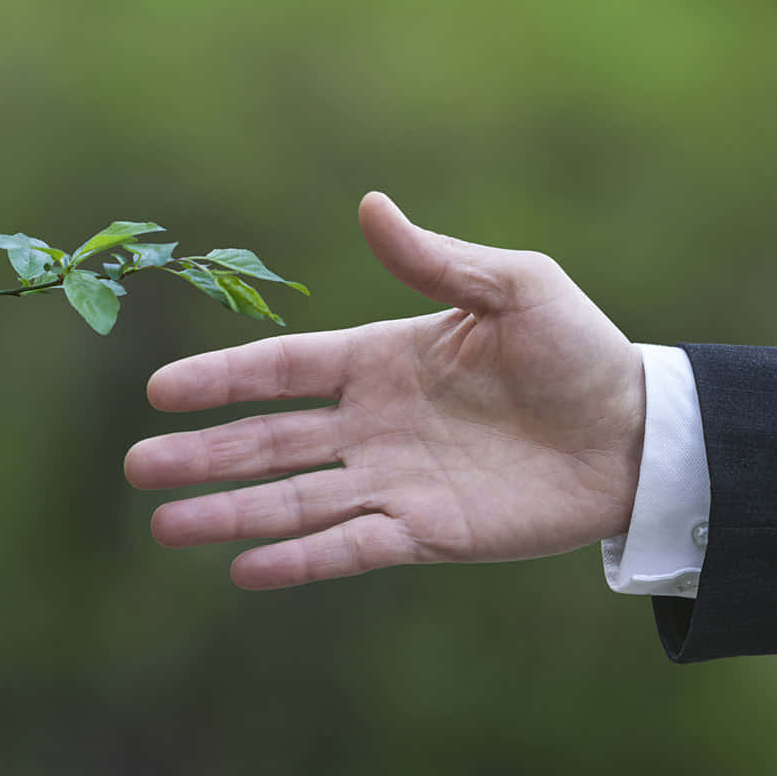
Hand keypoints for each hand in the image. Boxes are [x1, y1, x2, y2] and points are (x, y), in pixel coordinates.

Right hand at [125, 192, 645, 588]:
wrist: (639, 434)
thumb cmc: (578, 351)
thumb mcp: (514, 287)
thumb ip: (436, 260)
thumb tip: (369, 205)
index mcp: (379, 359)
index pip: (282, 370)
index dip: (221, 379)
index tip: (161, 391)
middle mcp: (372, 424)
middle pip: (267, 441)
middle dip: (201, 454)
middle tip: (137, 467)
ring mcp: (392, 480)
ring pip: (293, 499)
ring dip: (230, 514)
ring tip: (165, 528)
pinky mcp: (426, 533)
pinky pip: (350, 546)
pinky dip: (300, 559)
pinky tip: (245, 570)